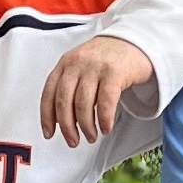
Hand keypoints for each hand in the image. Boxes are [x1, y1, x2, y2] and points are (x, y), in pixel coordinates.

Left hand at [39, 35, 154, 143]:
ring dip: (86, 126)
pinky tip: (106, 128)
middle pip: (64, 101)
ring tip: (92, 136)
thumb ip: (70, 87)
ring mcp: (95, 67)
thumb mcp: (82, 66)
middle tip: (73, 141)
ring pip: (83, 104)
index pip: (49, 93)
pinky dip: (104, 120)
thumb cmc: (106, 58)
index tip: (49, 133)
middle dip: (67, 127)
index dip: (47, 117)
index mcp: (65, 63)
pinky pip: (105, 103)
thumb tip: (62, 120)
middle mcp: (77, 64)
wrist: (134, 40)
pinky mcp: (114, 72)